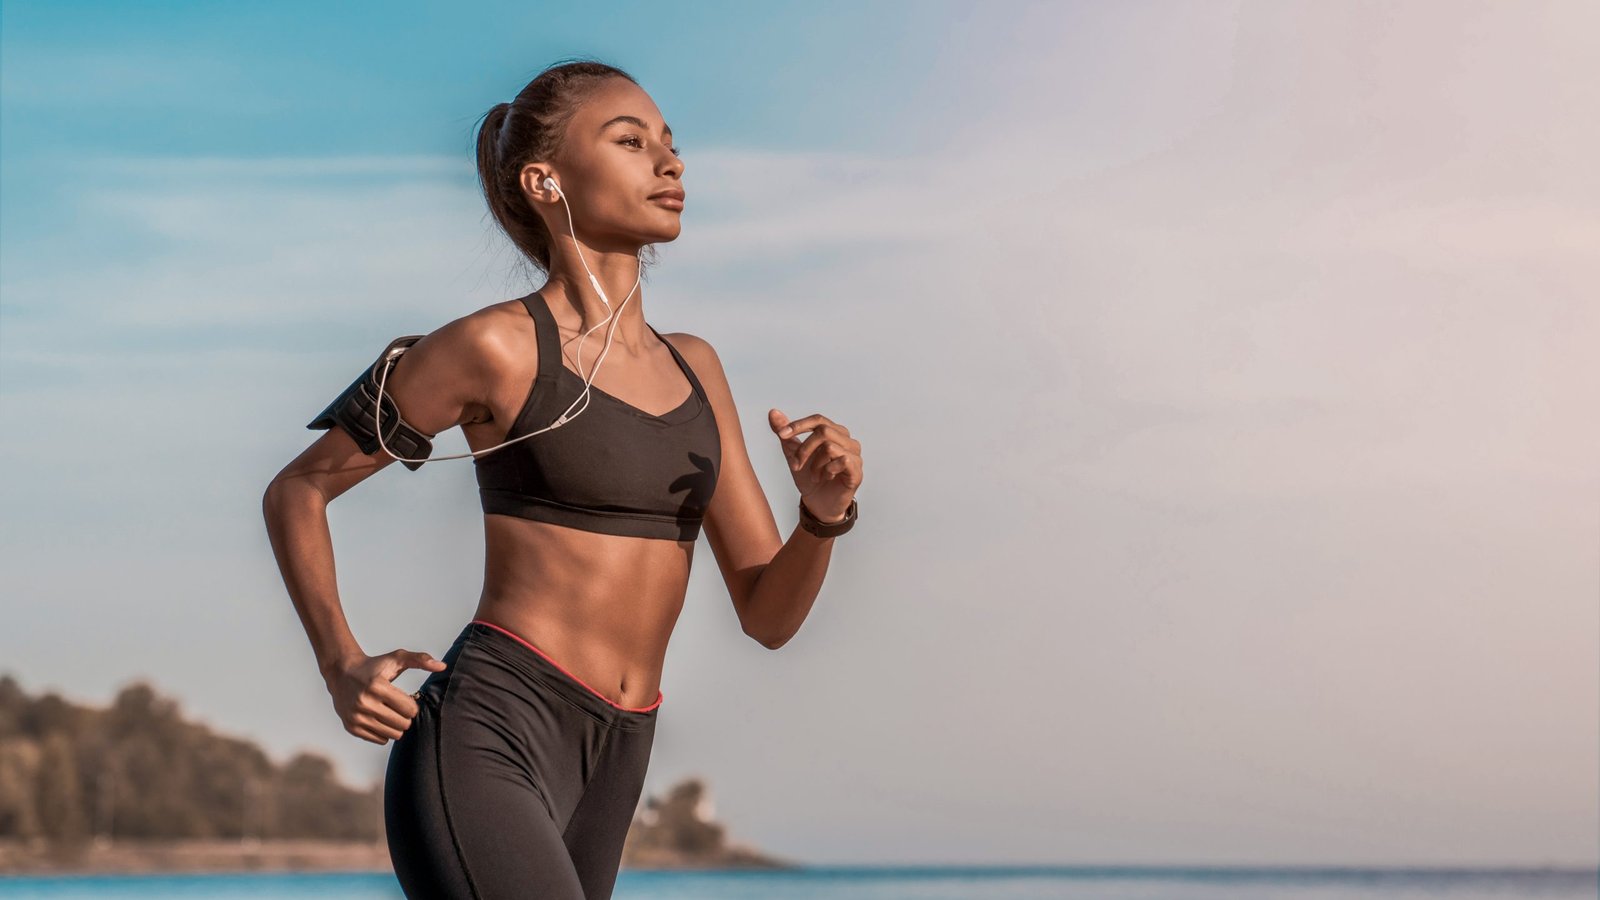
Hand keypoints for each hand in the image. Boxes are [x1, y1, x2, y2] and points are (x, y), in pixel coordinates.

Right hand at [322, 648, 446, 744]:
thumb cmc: (374, 666)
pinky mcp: (351, 727)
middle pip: (402, 724)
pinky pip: (380, 740)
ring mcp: (356, 717)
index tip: (407, 699)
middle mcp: (364, 703)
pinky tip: (379, 718)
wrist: (342, 673)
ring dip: (397, 725)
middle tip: (399, 708)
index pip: (409, 709)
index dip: (412, 706)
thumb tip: (442, 666)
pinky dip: (384, 731)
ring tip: (390, 713)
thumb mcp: (397, 658)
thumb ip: (420, 660)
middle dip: (406, 717)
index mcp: (377, 686)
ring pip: (393, 734)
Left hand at [770, 409, 862, 523]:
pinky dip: (827, 470)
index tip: (781, 435)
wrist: (817, 504)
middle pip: (823, 431)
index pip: (818, 420)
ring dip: (814, 464)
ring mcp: (854, 455)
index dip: (799, 425)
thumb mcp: (792, 453)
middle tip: (795, 465)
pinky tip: (825, 478)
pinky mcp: (857, 471)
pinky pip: (842, 460)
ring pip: (830, 446)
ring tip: (813, 475)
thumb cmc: (809, 478)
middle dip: (804, 449)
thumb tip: (772, 412)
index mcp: (834, 432)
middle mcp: (847, 440)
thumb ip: (784, 433)